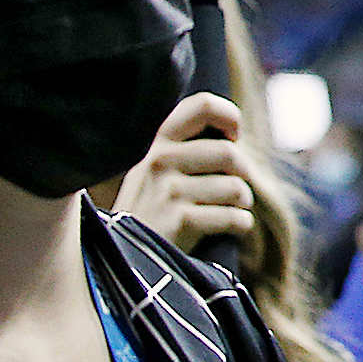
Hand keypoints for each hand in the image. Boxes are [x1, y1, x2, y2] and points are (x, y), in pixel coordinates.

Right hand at [112, 94, 261, 249]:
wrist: (119, 256)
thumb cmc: (149, 209)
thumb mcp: (154, 169)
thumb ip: (184, 147)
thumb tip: (233, 134)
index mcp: (156, 141)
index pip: (202, 105)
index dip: (229, 117)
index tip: (233, 137)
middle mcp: (160, 160)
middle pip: (229, 153)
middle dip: (243, 173)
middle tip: (236, 189)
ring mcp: (168, 191)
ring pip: (235, 188)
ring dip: (243, 201)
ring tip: (234, 208)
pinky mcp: (179, 220)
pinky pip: (233, 217)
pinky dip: (241, 225)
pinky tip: (233, 228)